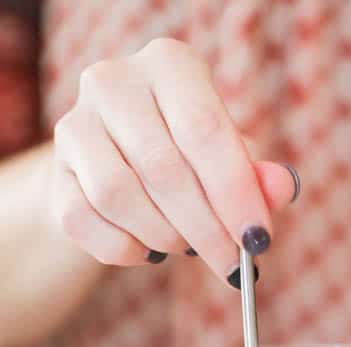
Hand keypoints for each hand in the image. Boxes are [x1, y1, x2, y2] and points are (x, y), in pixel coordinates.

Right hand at [51, 39, 296, 279]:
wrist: (118, 163)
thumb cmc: (189, 156)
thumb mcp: (230, 157)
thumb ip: (257, 174)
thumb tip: (282, 189)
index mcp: (170, 65)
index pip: (205, 132)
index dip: (235, 194)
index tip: (259, 241)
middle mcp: (115, 83)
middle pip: (164, 170)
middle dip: (206, 230)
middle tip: (232, 265)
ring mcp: (76, 126)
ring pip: (121, 198)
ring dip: (165, 238)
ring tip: (186, 246)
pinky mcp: (55, 173)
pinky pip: (88, 223)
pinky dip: (126, 250)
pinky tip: (149, 250)